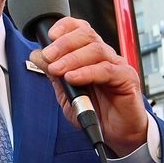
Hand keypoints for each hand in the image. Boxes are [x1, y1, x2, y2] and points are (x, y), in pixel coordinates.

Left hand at [38, 17, 146, 156]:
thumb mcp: (67, 94)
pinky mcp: (126, 79)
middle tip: (48, 56)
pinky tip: (73, 78)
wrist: (117, 134)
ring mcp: (117, 65)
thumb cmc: (95, 112)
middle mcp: (105, 56)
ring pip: (96, 50)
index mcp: (91, 55)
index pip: (81, 29)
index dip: (65, 27)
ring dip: (72, 58)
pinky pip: (106, 70)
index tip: (49, 36)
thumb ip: (54, 75)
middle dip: (63, 43)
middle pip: (87, 35)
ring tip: (57, 69)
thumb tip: (37, 56)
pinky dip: (87, 72)